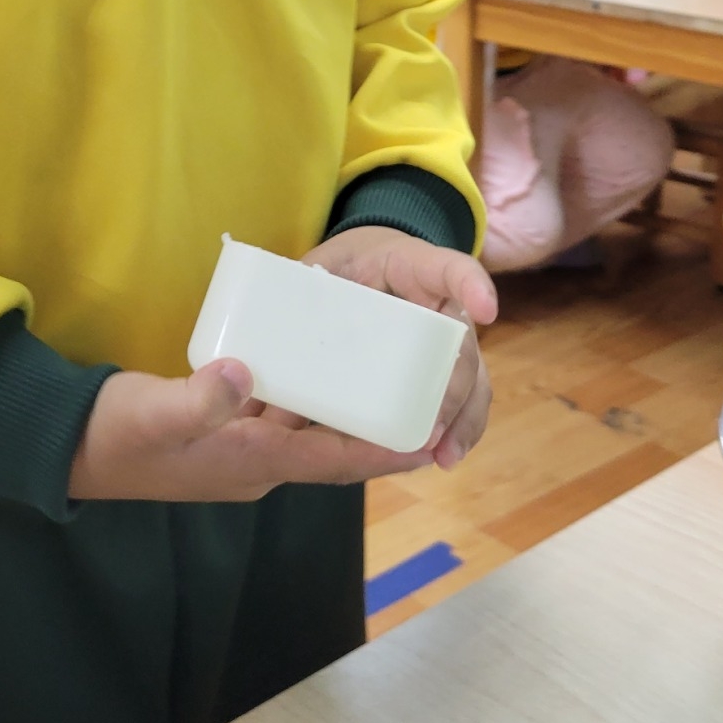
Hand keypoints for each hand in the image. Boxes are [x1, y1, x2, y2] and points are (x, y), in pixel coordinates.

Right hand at [69, 360, 441, 502]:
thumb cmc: (114, 432)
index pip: (331, 460)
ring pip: (313, 436)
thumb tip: (244, 372)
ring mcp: (242, 453)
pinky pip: (286, 421)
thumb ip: (199, 396)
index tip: (430, 438)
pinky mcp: (229, 435)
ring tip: (393, 385)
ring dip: (351, 416)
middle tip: (428, 406)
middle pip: (333, 451)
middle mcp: (256, 466)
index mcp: (248, 464)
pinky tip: (327, 369)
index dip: (382, 452)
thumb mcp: (154, 411)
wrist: (70, 448)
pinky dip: (313, 401)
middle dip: (381, 435)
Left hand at [304, 227, 496, 469]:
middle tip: (437, 423)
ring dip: (464, 417)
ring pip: (470, 376)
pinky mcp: (434, 368)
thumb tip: (238, 366)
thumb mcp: (312, 267)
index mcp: (408, 264)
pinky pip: (457, 398)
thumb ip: (286, 305)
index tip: (484, 310)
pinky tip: (444, 458)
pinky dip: (456, 428)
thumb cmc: (332, 268)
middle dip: (457, 385)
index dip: (468, 283)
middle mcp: (437, 302)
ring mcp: (442, 337)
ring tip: (446, 453)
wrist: (352, 268)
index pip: (446, 266)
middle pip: (461, 343)